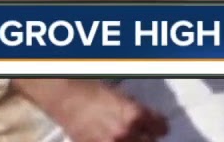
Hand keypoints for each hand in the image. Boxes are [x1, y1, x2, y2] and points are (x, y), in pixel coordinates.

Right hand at [16, 78, 169, 141]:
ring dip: (134, 141)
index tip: (159, 125)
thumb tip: (147, 120)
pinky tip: (113, 138)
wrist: (62, 95)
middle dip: (148, 137)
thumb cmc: (90, 88)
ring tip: (129, 136)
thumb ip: (135, 110)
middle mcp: (125, 133)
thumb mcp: (119, 95)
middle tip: (145, 132)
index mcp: (134, 115)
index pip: (161, 127)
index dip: (160, 125)